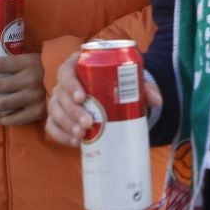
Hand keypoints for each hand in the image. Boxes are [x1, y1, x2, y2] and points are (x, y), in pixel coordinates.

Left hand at [0, 52, 47, 126]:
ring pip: (2, 104)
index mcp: (29, 63)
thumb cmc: (46, 69)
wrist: (72, 85)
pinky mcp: (37, 113)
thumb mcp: (34, 59)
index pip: (0, 64)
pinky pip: (12, 119)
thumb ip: (15, 64)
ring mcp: (34, 98)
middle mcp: (30, 80)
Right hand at [46, 53, 160, 145]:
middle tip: (87, 123)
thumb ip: (144, 88)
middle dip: (71, 111)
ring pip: (54, 112)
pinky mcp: (58, 118)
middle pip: (59, 95)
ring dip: (66, 124)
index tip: (83, 97)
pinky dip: (61, 135)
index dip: (71, 84)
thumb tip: (158, 100)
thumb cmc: (119, 83)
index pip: (67, 71)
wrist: (113, 95)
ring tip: (82, 135)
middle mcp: (65, 83)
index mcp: (77, 66)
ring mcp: (59, 101)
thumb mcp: (131, 81)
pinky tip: (75, 142)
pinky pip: (52, 127)